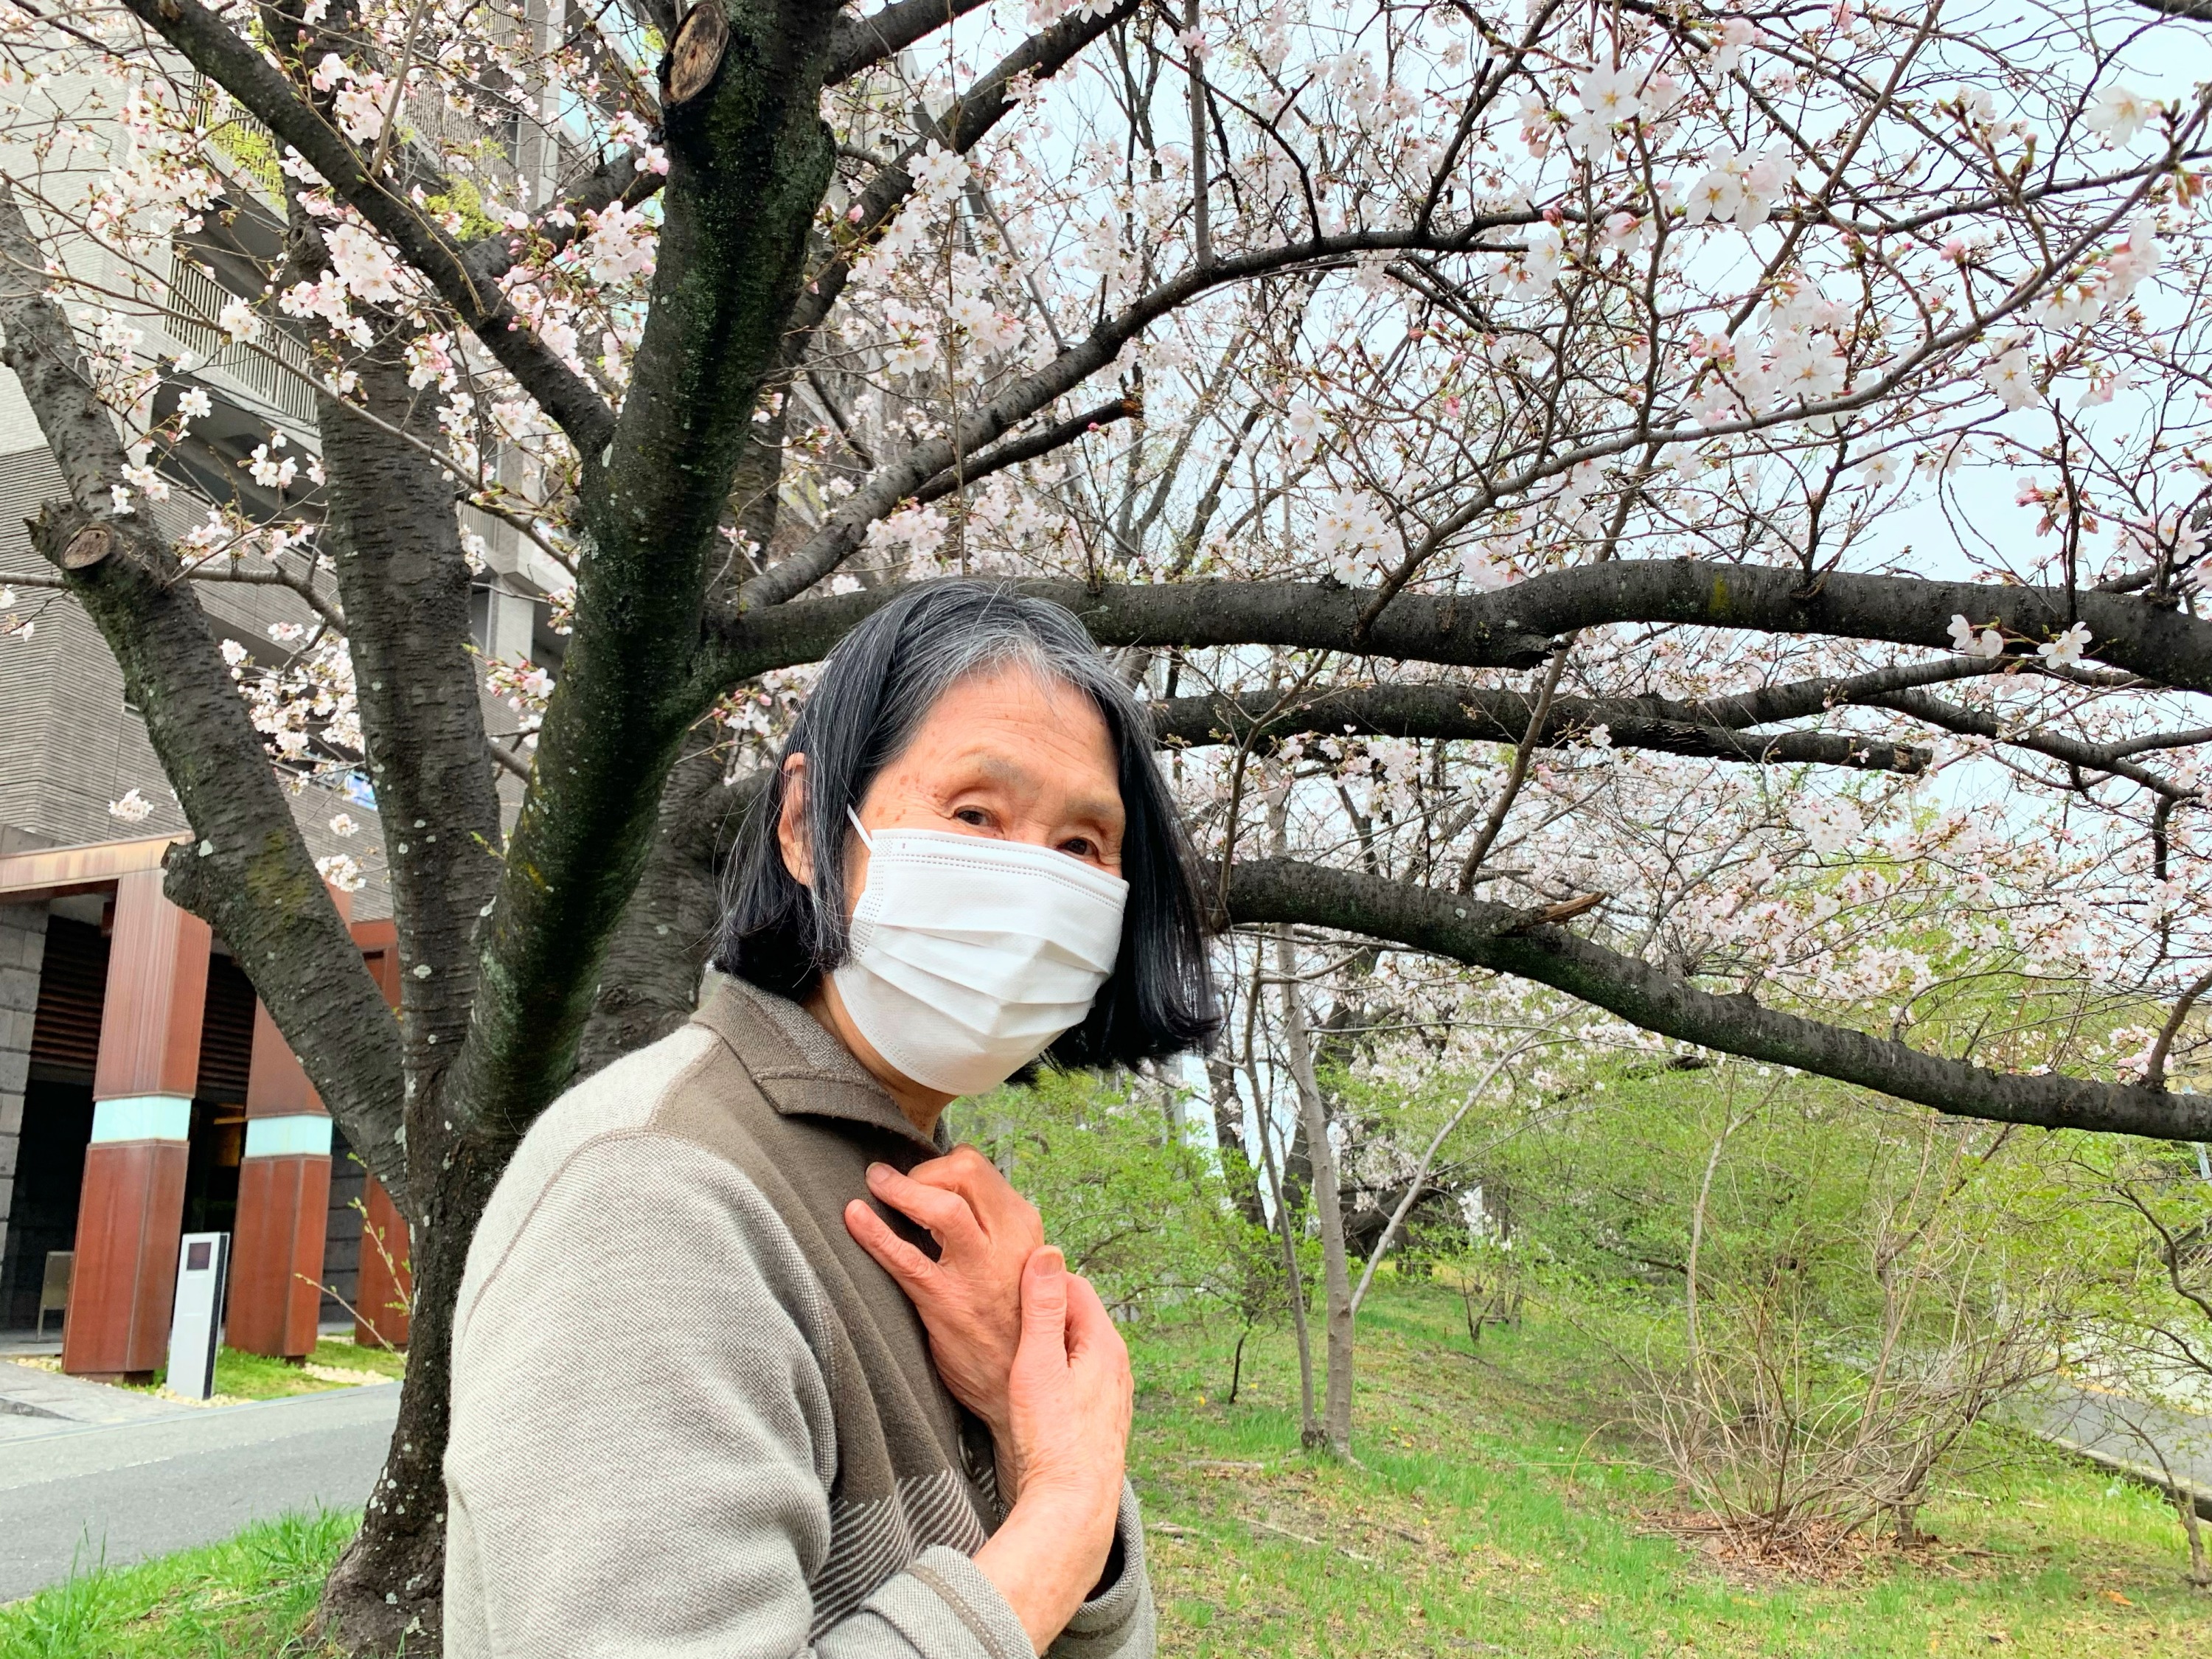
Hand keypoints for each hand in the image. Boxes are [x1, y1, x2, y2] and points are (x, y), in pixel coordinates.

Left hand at [843, 1146, 1043, 1439]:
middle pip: (963, 1171)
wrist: (1015, 1384)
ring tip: (875, 1184)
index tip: (919, 1179)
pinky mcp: (947, 1304)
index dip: (938, 1165)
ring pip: (942, 1207)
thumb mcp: (1017, 1262)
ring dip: (901, 1189)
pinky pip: (906, 1260)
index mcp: (1023, 1227)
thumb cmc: (1009, 1319)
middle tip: (898, 1187)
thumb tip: (948, 1190)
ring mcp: (977, 1274)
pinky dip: (875, 1234)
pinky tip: (853, 1218)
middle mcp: (1008, 1243)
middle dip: (922, 1170)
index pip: (977, 1166)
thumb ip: (993, 1227)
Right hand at [973, 1249, 1132, 1653]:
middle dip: (1044, 1311)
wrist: (1072, 1506)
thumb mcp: (1038, 1363)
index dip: (1039, 1280)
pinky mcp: (1104, 1418)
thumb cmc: (1051, 1437)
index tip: (1007, 1286)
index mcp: (1105, 1343)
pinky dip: (1059, 1372)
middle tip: (1006, 1316)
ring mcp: (1113, 1393)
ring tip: (1016, 1353)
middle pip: (1077, 1316)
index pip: (1074, 1285)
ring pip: (1079, 1349)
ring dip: (1051, 1344)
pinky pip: (1081, 1377)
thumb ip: (1042, 1308)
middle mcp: (1117, 1364)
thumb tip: (1048, 1253)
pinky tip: (1034, 1391)